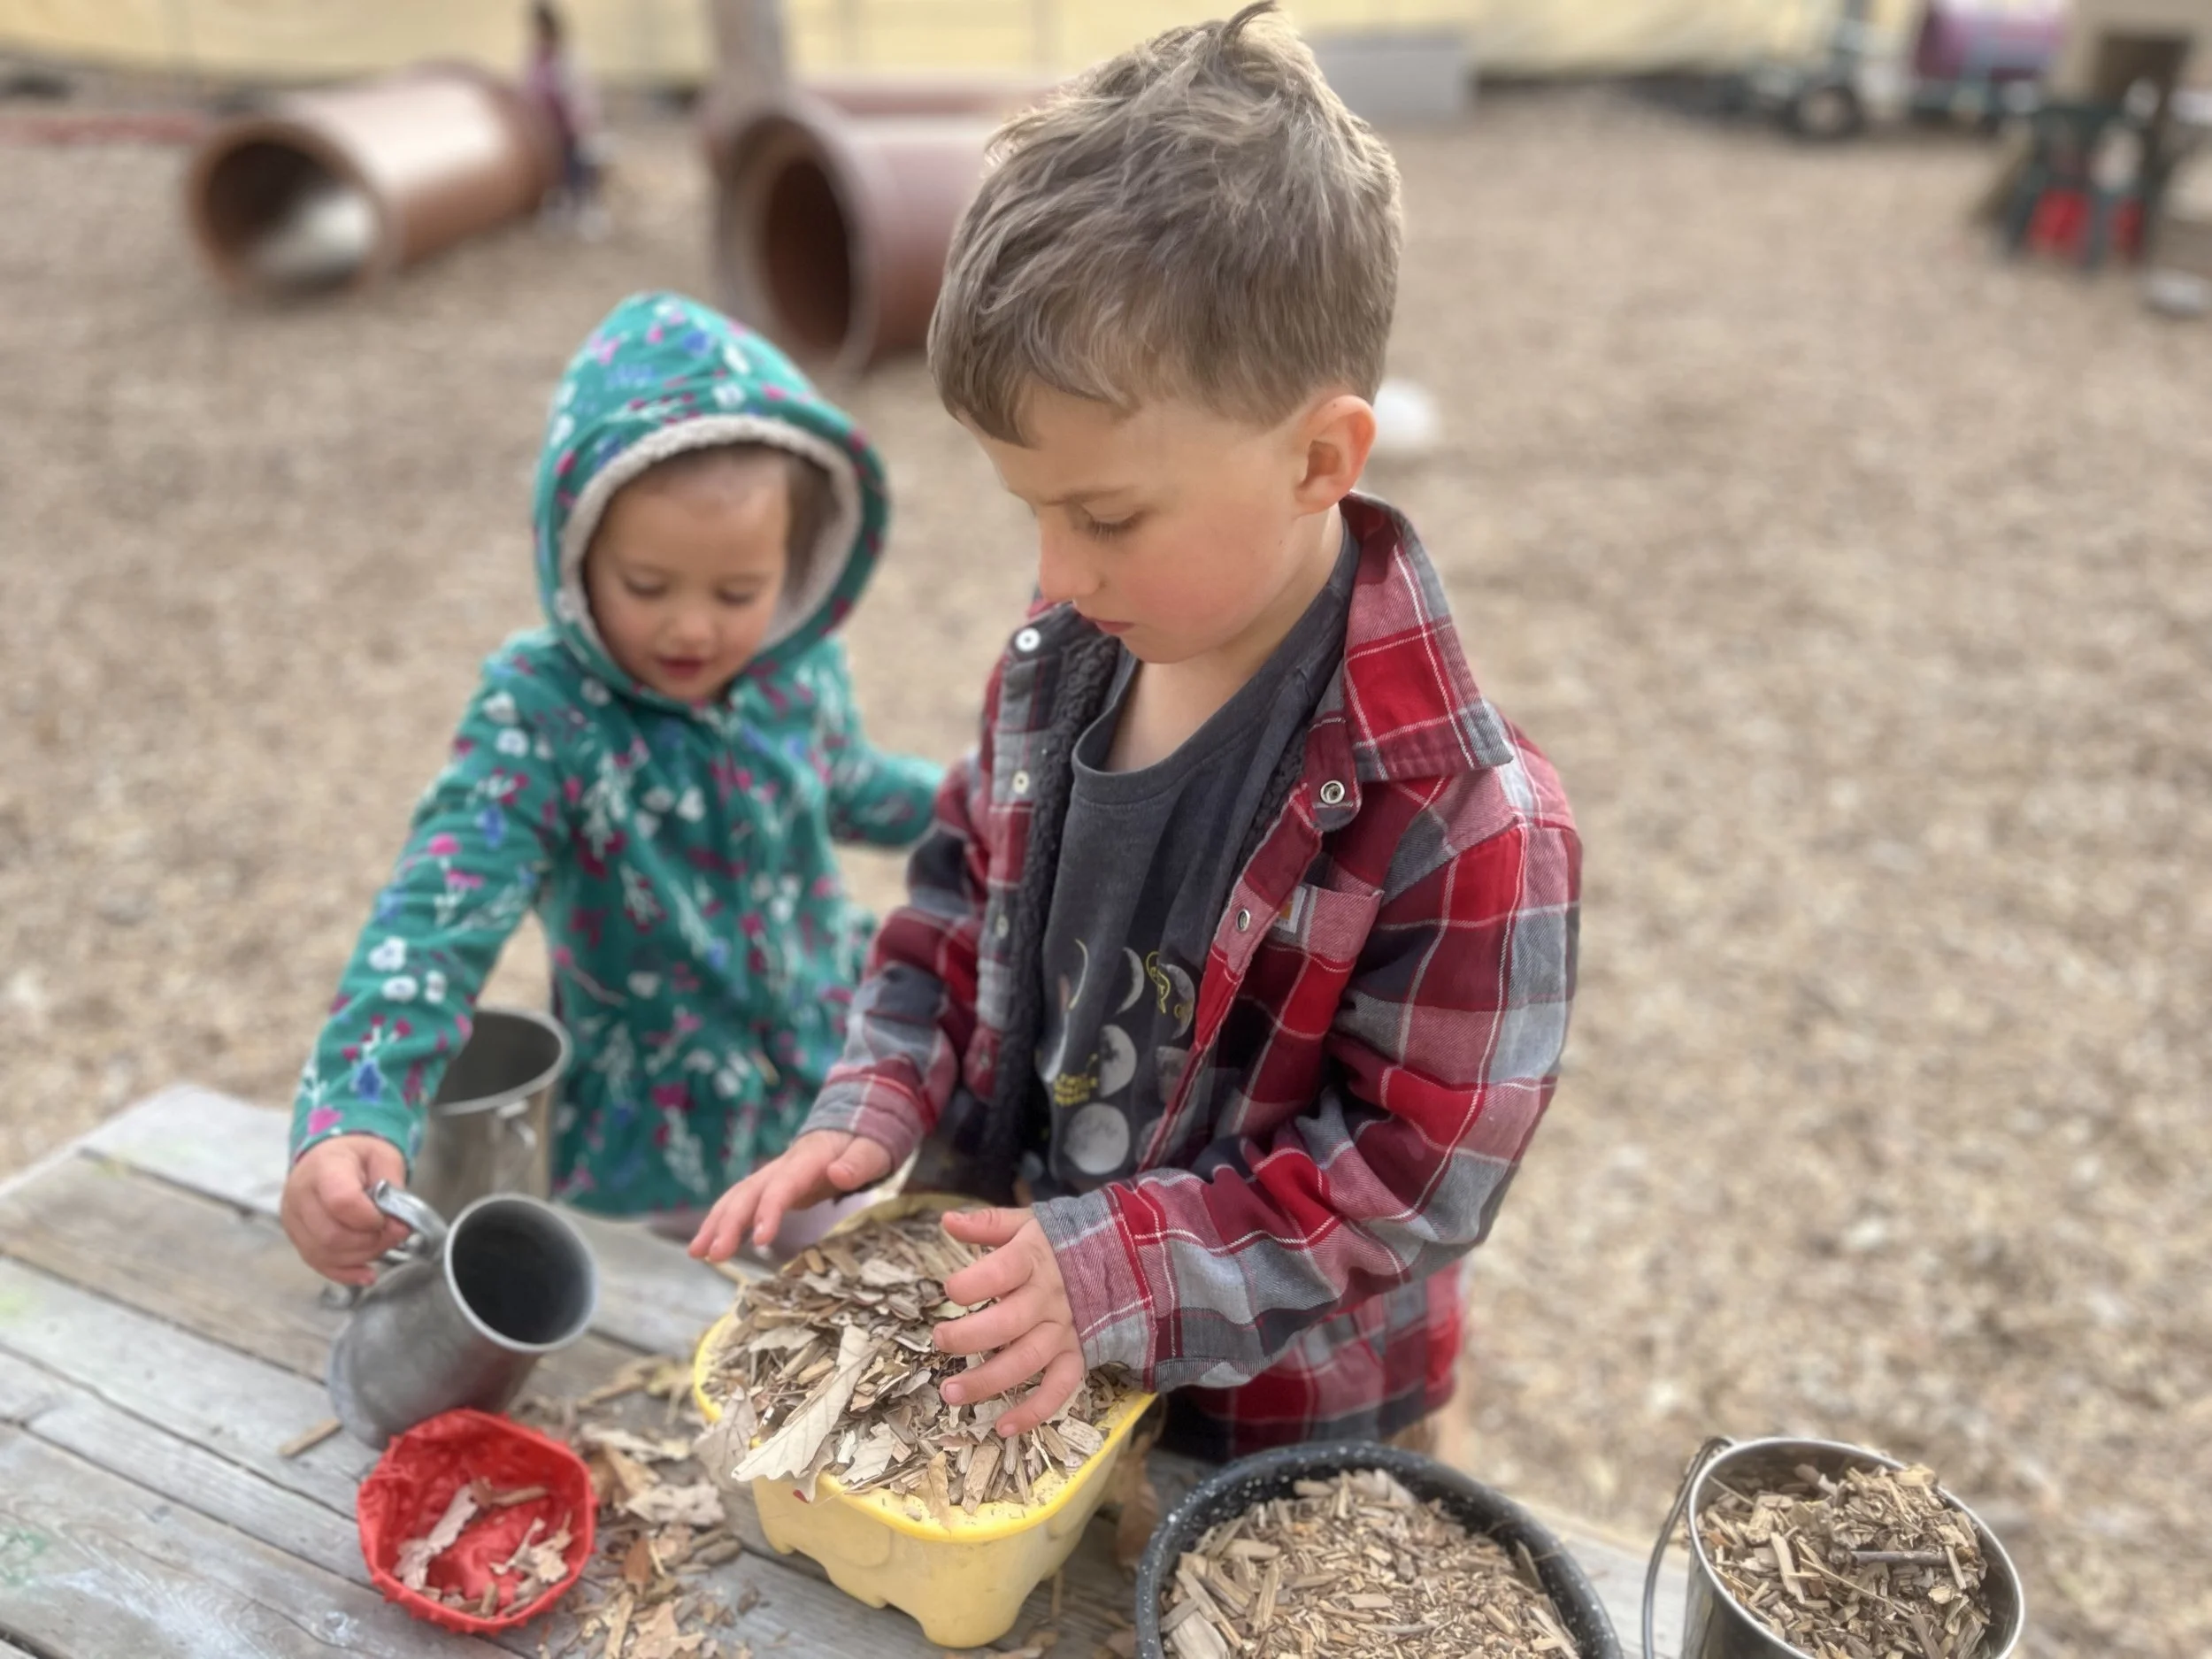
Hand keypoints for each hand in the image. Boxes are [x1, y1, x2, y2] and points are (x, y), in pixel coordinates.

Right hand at [281, 1134, 411, 1284]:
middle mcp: (300, 1195)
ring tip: (381, 1243)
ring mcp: (293, 1219)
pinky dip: (346, 1272)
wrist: (328, 1157)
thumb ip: (394, 1187)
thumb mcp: (383, 1156)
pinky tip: (367, 1272)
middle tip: (392, 1234)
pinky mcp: (296, 1238)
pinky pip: (318, 1264)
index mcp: (323, 1168)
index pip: (341, 1202)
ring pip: (324, 1254)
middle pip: (331, 1235)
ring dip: (361, 1256)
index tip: (389, 1217)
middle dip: (370, 1242)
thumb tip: (399, 1224)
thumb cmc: (357, 1157)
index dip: (370, 1218)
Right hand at [688, 1130, 892, 1260]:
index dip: (769, 1211)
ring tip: (697, 1253)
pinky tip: (707, 1247)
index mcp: (807, 1159)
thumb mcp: (873, 1151)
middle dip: (729, 1223)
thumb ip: (859, 1163)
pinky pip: (740, 1204)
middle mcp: (782, 1167)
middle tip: (713, 1255)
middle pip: (749, 1193)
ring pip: (737, 1197)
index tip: (760, 1240)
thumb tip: (837, 1174)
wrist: (850, 1129)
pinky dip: (722, 1223)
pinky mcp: (768, 1188)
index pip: (783, 1185)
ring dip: (716, 1224)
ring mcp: (771, 1176)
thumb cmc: (863, 1144)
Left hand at [933, 1207, 1084, 1436]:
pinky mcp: (1078, 1356)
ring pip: (1027, 1362)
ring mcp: (1064, 1331)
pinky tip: (1003, 1427)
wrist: (1125, 1258)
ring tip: (950, 1393)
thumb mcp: (1028, 1224)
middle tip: (939, 1339)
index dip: (972, 1283)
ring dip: (988, 1381)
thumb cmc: (1061, 1244)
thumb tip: (947, 1221)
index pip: (1001, 1272)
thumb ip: (987, 1224)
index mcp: (1033, 1261)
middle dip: (969, 1336)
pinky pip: (1060, 1389)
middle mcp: (1049, 1299)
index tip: (949, 1289)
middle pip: (1008, 1323)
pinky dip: (1034, 1411)